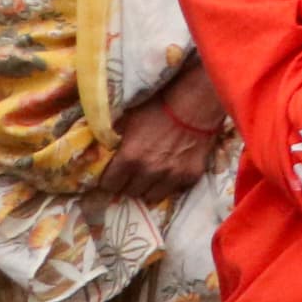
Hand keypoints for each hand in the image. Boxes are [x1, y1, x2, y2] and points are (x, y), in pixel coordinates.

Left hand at [96, 93, 221, 201]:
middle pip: (130, 192)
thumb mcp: (130, 118)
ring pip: (152, 197)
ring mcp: (172, 176)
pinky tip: (170, 175)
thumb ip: (115, 137)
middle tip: (132, 176)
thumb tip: (103, 148)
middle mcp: (149, 171)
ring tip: (151, 179)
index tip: (113, 176)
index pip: (110, 184)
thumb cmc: (160, 107)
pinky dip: (170, 185)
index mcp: (130, 157)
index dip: (110, 180)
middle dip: (128, 185)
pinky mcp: (191, 176)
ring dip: (149, 188)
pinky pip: (175, 191)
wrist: (197, 104)